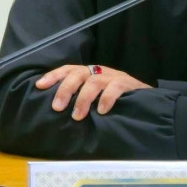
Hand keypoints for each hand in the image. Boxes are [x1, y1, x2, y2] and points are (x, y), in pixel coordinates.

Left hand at [35, 64, 150, 120]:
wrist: (147, 100)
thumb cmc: (117, 102)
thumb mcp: (96, 98)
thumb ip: (81, 100)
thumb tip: (56, 112)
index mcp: (91, 73)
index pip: (69, 69)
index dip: (54, 76)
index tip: (39, 86)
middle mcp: (100, 72)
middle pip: (78, 73)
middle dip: (65, 89)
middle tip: (57, 107)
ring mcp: (114, 77)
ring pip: (94, 81)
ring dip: (83, 98)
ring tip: (77, 116)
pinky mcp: (128, 85)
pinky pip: (115, 88)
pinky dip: (107, 99)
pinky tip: (101, 111)